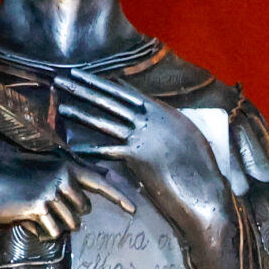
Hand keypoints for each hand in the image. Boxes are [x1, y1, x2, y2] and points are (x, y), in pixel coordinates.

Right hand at [0, 150, 136, 268]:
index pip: (99, 181)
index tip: (134, 209)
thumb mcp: (35, 176)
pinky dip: (39, 234)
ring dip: (51, 227)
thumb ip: (59, 181)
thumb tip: (84, 198)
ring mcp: (53, 190)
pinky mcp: (42, 205)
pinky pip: (53, 233)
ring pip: (69, 225)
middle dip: (65, 216)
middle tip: (38, 208)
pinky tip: (23, 221)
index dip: (119, 195)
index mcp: (64, 165)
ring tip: (28, 214)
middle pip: (82, 211)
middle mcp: (63, 175)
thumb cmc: (4, 184)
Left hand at [53, 68, 235, 235]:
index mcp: (166, 112)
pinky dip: (90, 148)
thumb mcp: (189, 138)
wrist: (205, 192)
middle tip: (66, 78)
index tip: (90, 77)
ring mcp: (144, 137)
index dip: (107, 84)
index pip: (130, 94)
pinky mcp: (138, 157)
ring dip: (81, 111)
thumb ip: (170, 125)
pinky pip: (108, 150)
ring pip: (106, 121)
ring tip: (62, 103)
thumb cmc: (202, 170)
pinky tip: (73, 145)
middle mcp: (153, 119)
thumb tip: (157, 119)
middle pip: (113, 100)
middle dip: (87, 88)